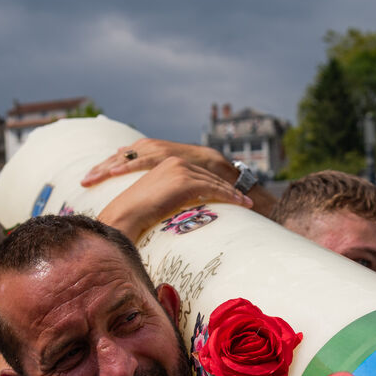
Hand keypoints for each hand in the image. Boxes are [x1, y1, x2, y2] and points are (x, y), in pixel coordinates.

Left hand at [81, 138, 235, 186]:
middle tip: (83, 181)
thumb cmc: (189, 171)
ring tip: (93, 177)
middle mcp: (148, 148)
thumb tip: (130, 180)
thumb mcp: (165, 173)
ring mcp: (156, 150)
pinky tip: (114, 171)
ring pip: (125, 159)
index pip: (118, 162)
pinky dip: (127, 165)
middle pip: (117, 159)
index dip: (101, 171)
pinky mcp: (166, 156)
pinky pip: (144, 161)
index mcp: (144, 153)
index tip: (84, 182)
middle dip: (99, 170)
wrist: (212, 162)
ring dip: (107, 167)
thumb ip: (148, 174)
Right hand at [96, 156, 251, 242]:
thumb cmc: (138, 212)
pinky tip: (241, 205)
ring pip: (214, 182)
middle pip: (210, 176)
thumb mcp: (158, 198)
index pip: (200, 174)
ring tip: (248, 204)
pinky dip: (230, 197)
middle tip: (246, 199)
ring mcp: (181, 170)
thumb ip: (170, 195)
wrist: (127, 212)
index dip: (217, 185)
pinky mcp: (185, 181)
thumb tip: (176, 205)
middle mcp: (176, 162)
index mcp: (170, 163)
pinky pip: (214, 189)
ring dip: (234, 194)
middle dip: (229, 188)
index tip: (232, 195)